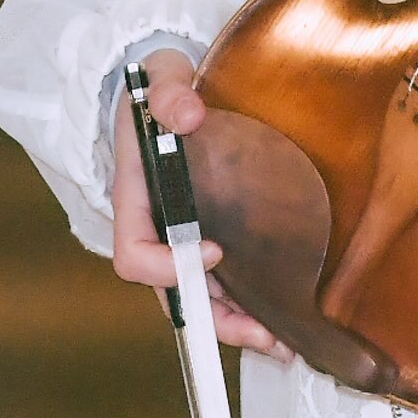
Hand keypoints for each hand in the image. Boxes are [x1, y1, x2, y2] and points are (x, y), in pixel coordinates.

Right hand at [102, 48, 285, 357]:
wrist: (169, 83)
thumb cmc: (159, 82)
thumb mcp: (159, 73)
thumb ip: (169, 90)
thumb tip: (188, 113)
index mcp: (134, 198)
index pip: (134, 253)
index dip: (169, 264)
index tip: (215, 250)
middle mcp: (156, 227)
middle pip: (173, 294)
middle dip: (215, 319)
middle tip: (263, 335)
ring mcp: (182, 235)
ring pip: (200, 298)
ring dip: (236, 323)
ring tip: (282, 344)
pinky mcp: (208, 233)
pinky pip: (222, 282)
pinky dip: (248, 304)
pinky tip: (283, 318)